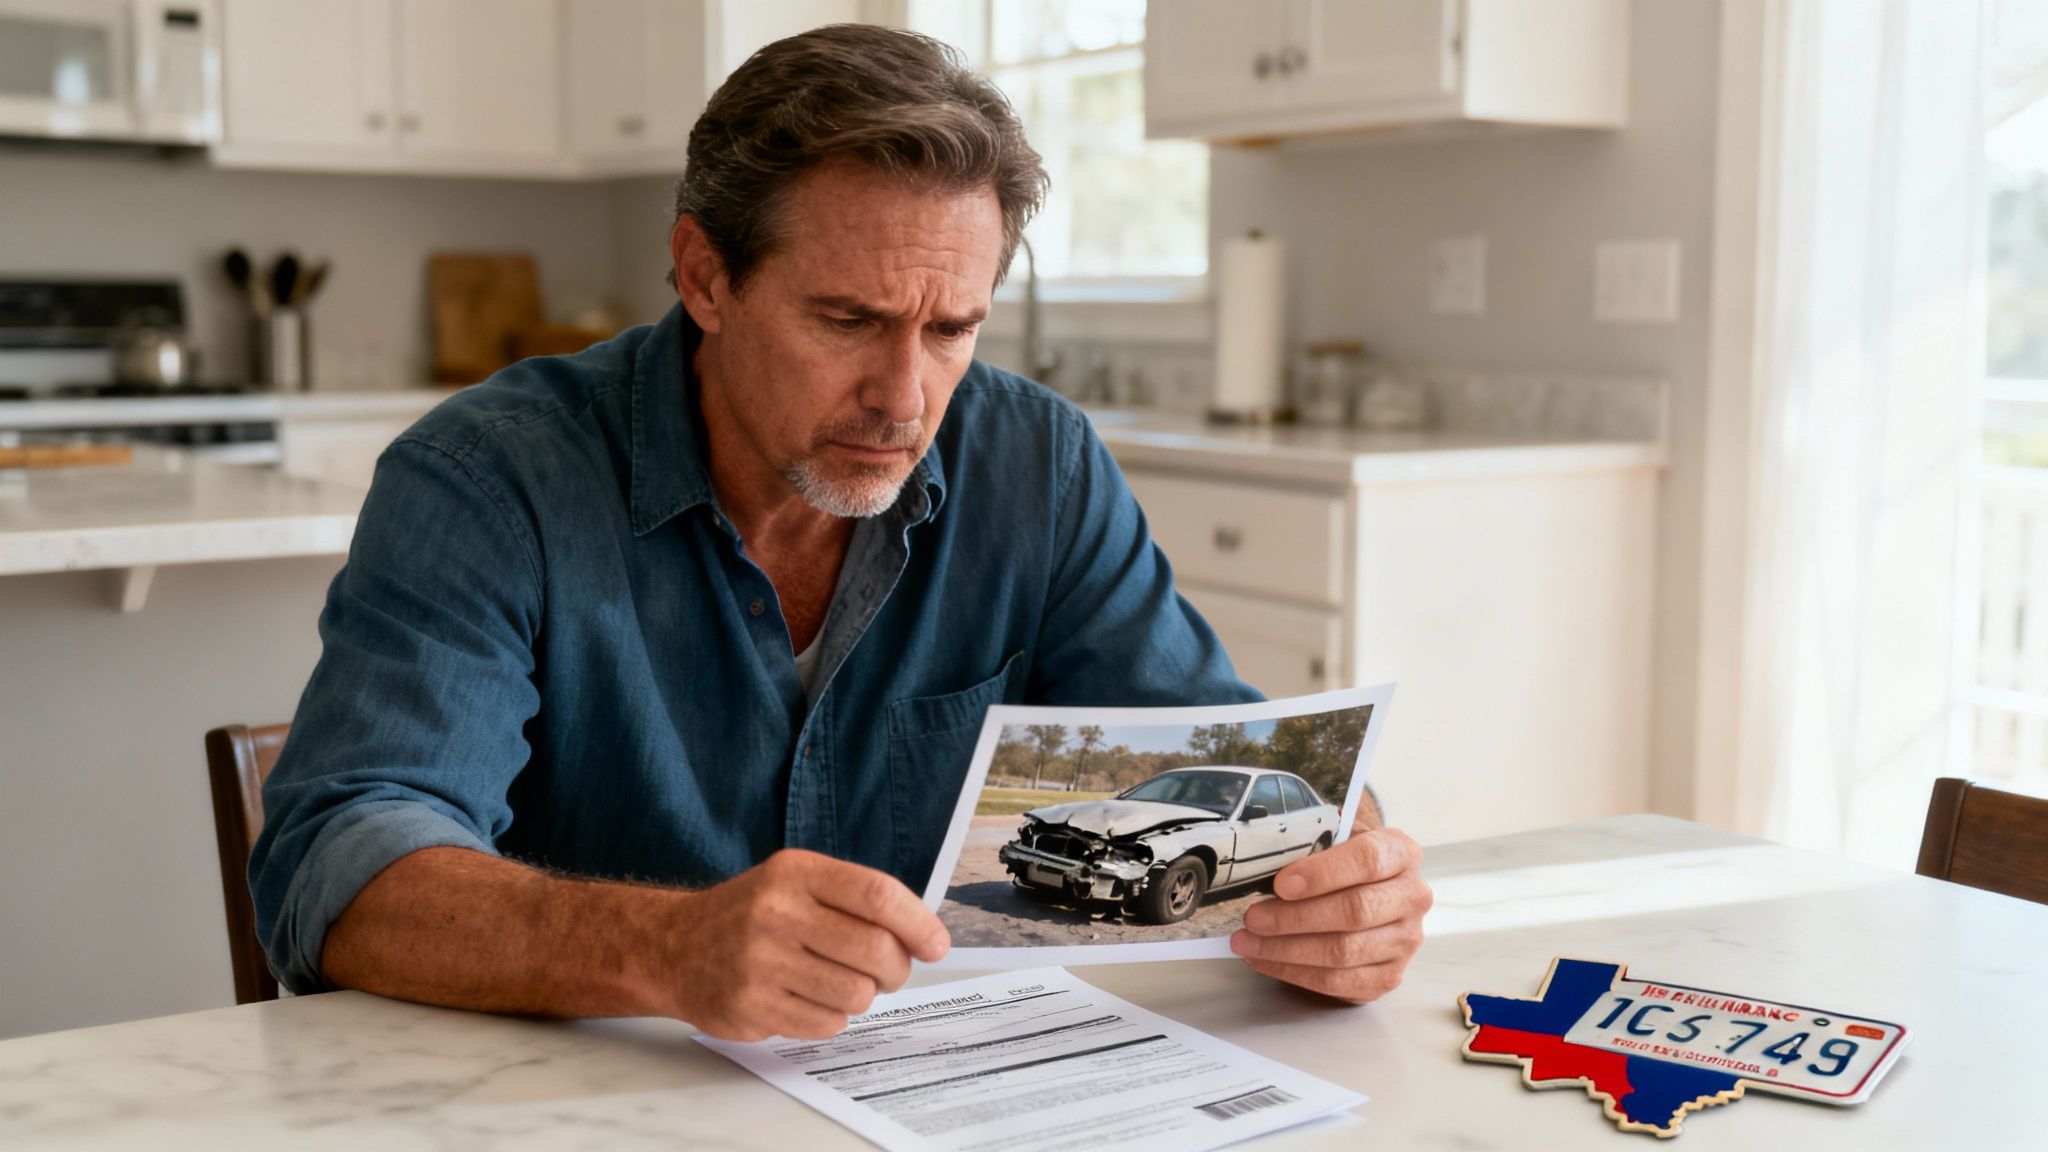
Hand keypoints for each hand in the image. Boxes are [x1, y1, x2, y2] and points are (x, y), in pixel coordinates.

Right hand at [669, 849, 949, 1040]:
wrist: (673, 946)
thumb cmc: (752, 914)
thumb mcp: (796, 882)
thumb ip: (854, 900)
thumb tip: (923, 937)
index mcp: (796, 873)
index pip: (877, 895)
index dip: (918, 923)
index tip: (936, 945)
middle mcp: (776, 913)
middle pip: (874, 949)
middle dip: (897, 968)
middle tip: (891, 972)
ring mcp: (760, 963)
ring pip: (855, 994)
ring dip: (864, 996)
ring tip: (845, 984)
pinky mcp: (750, 1007)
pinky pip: (825, 1024)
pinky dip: (833, 1018)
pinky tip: (812, 1000)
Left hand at [1230, 826, 1430, 1002]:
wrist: (1368, 887)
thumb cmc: (1341, 862)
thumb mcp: (1332, 840)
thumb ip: (1307, 848)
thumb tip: (1258, 867)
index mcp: (1400, 853)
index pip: (1367, 860)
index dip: (1323, 873)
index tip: (1281, 884)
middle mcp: (1412, 897)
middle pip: (1354, 911)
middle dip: (1294, 917)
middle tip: (1253, 918)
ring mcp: (1405, 940)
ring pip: (1344, 951)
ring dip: (1287, 949)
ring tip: (1248, 941)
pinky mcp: (1389, 976)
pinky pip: (1338, 982)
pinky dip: (1294, 972)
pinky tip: (1265, 959)